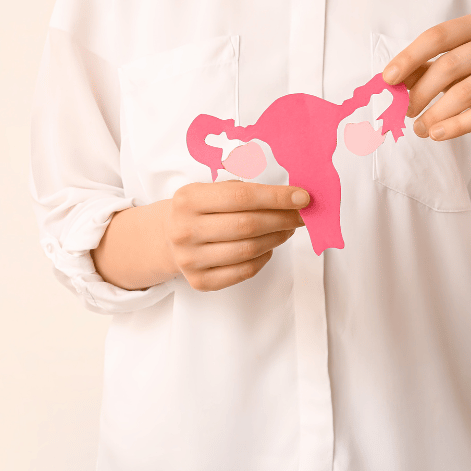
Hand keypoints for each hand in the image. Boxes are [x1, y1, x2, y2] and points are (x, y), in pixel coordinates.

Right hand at [162, 180, 309, 291]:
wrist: (168, 236)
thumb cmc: (200, 209)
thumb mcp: (211, 189)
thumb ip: (245, 190)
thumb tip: (291, 198)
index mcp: (188, 199)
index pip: (241, 197)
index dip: (276, 197)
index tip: (302, 197)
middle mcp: (185, 230)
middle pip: (247, 225)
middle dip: (282, 218)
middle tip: (301, 215)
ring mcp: (190, 259)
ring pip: (248, 250)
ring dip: (276, 238)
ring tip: (286, 229)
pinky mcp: (199, 281)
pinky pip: (244, 271)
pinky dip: (263, 258)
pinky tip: (267, 246)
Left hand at [382, 11, 470, 144]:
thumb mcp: (450, 70)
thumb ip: (421, 70)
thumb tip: (388, 81)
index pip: (437, 36)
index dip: (409, 58)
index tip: (387, 79)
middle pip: (449, 66)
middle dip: (420, 93)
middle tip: (406, 112)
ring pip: (465, 93)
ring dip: (434, 115)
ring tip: (419, 129)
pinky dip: (455, 127)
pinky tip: (437, 134)